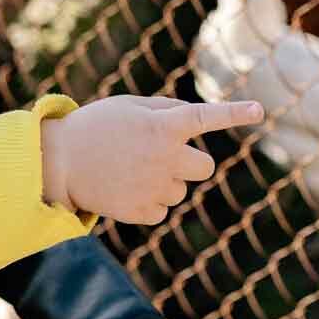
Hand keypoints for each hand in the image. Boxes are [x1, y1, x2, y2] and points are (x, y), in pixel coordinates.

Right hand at [41, 96, 264, 225]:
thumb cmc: (96, 127)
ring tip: (129, 171)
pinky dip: (149, 202)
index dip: (235, 114)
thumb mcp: (131, 107)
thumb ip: (168, 111)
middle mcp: (165, 157)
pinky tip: (124, 189)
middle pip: (204, 167)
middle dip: (190, 163)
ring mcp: (155, 186)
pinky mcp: (142, 211)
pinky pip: (161, 209)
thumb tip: (197, 121)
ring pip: (180, 190)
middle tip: (163, 156)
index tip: (260, 111)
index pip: (206, 118)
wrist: (58, 163)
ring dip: (164, 182)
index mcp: (162, 126)